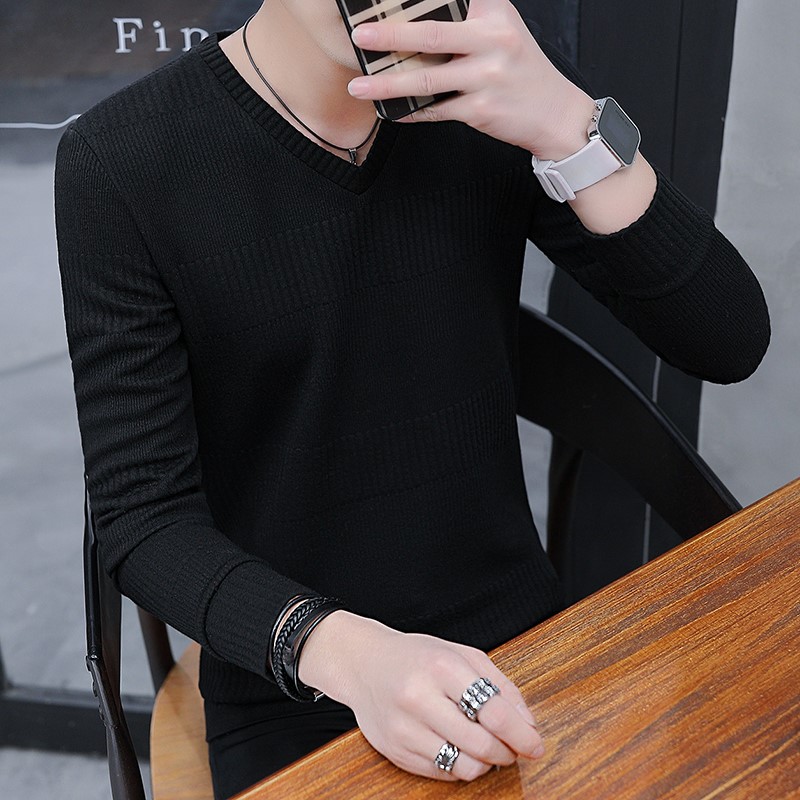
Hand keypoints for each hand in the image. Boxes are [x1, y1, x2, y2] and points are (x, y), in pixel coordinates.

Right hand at [298, 611, 543, 781]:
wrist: (363, 664)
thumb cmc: (418, 657)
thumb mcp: (462, 654)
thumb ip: (500, 685)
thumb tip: (528, 724)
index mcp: (441, 667)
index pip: (493, 711)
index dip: (522, 734)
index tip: (536, 744)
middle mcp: (419, 697)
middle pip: (482, 744)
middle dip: (507, 752)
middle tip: (513, 748)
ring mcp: (404, 727)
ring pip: (464, 766)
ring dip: (485, 763)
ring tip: (486, 748)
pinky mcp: (395, 751)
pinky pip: (442, 773)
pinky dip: (459, 765)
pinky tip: (459, 748)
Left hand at [346, 0, 595, 160]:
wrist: (555, 113)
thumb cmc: (521, 68)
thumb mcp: (503, 27)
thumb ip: (468, 15)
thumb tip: (419, 17)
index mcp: (494, 13)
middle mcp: (492, 41)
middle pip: (431, 35)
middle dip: (390, 36)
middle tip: (359, 36)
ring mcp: (487, 78)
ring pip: (427, 80)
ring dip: (388, 85)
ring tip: (359, 86)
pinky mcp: (481, 110)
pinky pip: (436, 111)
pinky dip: (411, 112)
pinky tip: (391, 111)